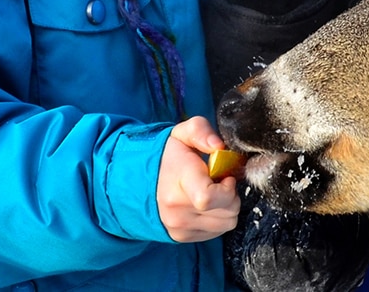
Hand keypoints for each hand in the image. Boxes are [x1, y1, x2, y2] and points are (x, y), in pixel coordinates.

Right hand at [158, 116, 241, 242]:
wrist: (136, 182)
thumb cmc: (166, 157)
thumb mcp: (182, 134)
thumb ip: (202, 132)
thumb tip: (219, 146)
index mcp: (178, 183)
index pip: (208, 198)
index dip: (227, 189)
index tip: (225, 177)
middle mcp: (177, 210)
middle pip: (227, 213)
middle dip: (231, 195)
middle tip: (219, 182)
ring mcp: (179, 227)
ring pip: (227, 224)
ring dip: (226, 208)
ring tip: (212, 192)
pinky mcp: (182, 237)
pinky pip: (217, 232)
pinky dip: (217, 218)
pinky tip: (205, 205)